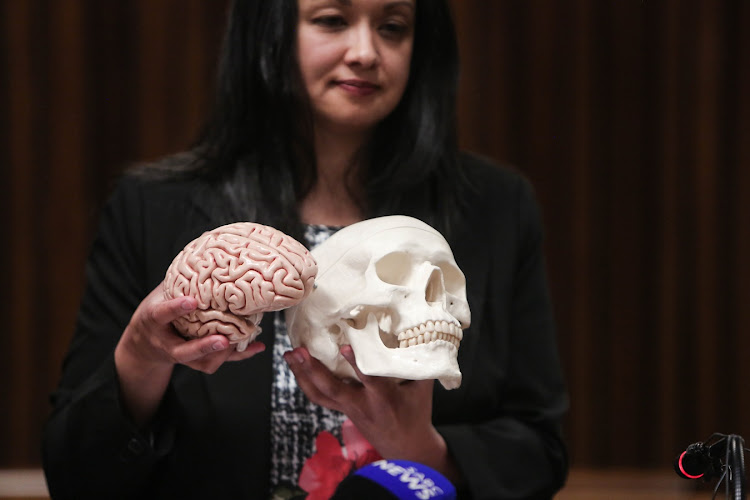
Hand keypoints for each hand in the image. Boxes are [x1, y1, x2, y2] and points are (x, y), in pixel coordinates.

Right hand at [115, 285, 264, 424]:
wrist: (143, 345)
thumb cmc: (156, 312)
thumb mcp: (160, 295)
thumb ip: (179, 283)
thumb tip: (205, 255)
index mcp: (154, 321)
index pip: (163, 314)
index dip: (176, 308)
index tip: (192, 301)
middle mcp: (167, 343)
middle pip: (184, 352)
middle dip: (204, 347)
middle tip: (223, 339)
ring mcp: (181, 355)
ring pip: (202, 363)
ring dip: (223, 353)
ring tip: (242, 338)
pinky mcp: (196, 361)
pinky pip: (217, 362)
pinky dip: (239, 355)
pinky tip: (256, 345)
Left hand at [284, 345, 460, 481]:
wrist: (406, 448)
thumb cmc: (416, 413)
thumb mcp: (422, 389)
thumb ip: (419, 364)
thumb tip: (422, 334)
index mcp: (384, 398)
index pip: (370, 379)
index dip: (357, 364)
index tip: (345, 347)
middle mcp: (362, 404)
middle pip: (333, 389)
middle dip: (313, 370)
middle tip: (299, 350)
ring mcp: (348, 409)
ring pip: (320, 394)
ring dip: (302, 375)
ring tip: (289, 355)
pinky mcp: (342, 410)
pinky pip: (319, 398)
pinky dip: (305, 382)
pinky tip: (296, 368)